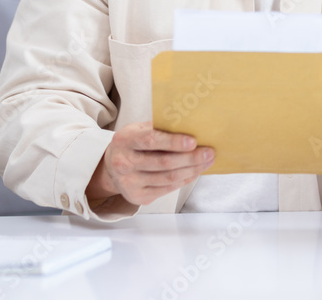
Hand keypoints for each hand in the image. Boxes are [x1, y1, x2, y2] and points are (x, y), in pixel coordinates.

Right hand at [85, 121, 214, 206]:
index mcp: (124, 140)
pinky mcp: (136, 196)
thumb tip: (193, 125)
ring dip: (192, 170)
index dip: (173, 142)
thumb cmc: (134, 142)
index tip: (193, 141)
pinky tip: (194, 172)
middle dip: (190, 158)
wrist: (112, 165)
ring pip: (168, 178)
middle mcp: (123, 163)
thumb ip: (161, 127)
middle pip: (163, 163)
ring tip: (207, 161)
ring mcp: (129, 182)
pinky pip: (167, 189)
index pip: (151, 141)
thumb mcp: (140, 128)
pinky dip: (184, 180)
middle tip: (209, 152)